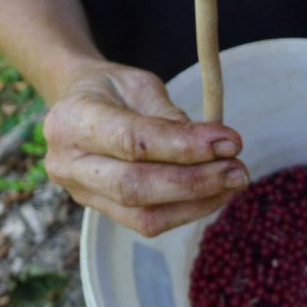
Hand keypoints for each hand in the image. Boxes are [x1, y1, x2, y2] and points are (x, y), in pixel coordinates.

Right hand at [43, 61, 247, 236]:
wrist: (77, 103)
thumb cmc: (113, 88)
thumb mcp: (140, 84)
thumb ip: (169, 117)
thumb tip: (214, 147)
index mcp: (73, 119)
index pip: (131, 140)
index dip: (184, 145)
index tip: (230, 141)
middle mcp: (67, 163)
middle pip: (135, 187)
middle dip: (195, 182)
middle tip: (239, 170)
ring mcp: (79, 192)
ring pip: (142, 215)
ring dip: (197, 203)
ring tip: (234, 181)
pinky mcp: (100, 210)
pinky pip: (146, 222)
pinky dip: (187, 210)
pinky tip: (216, 193)